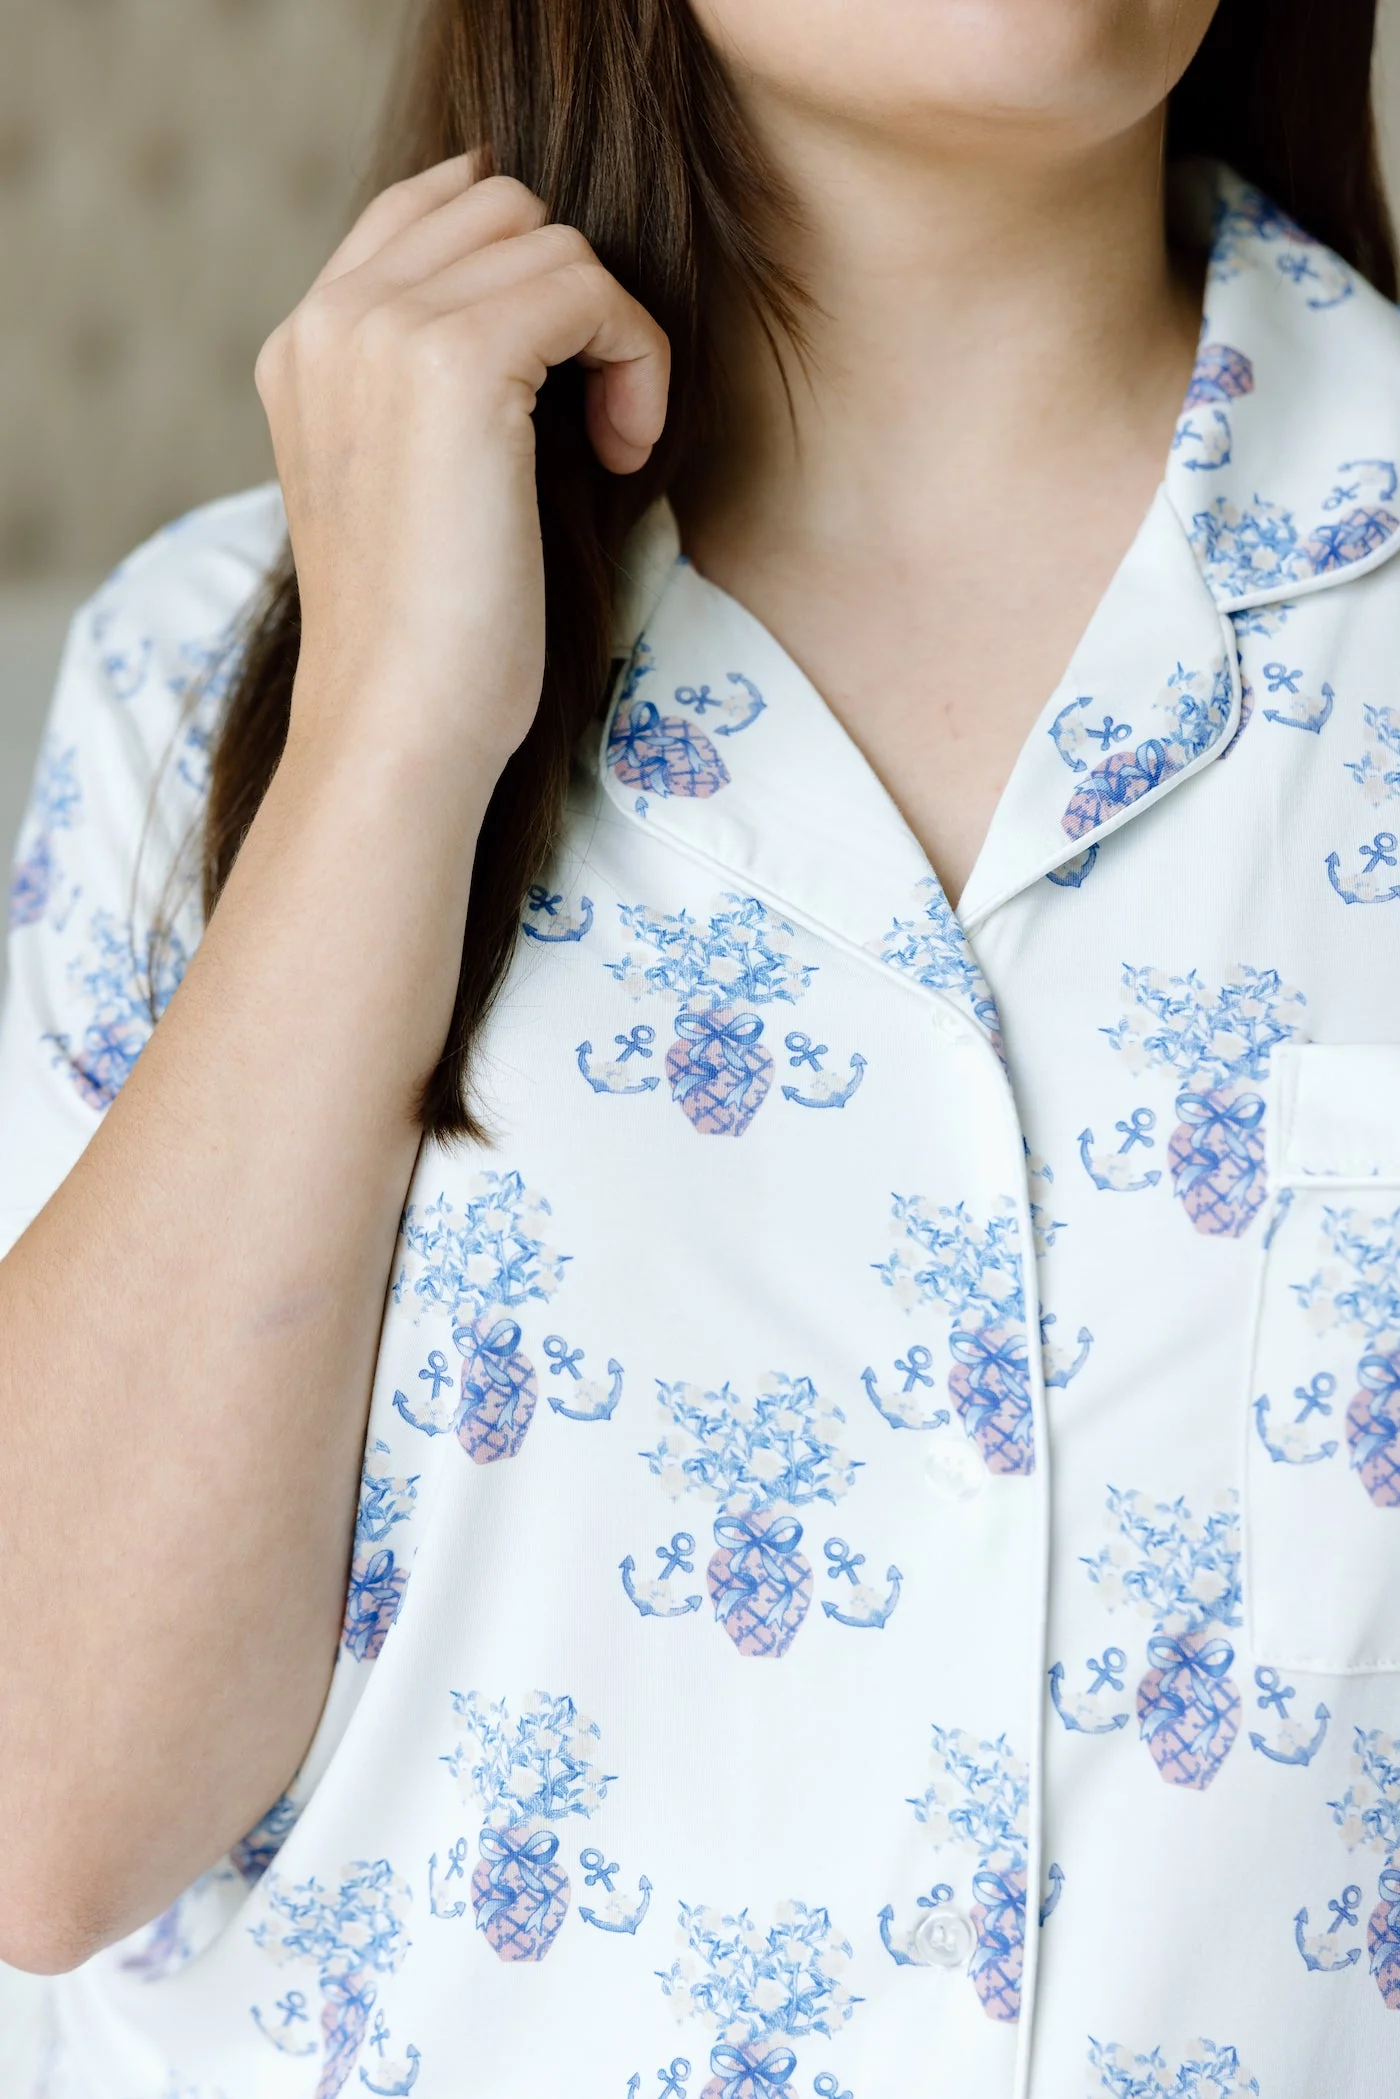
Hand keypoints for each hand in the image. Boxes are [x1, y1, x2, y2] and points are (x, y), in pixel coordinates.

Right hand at [255, 157, 670, 775]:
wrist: (397, 720)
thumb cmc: (428, 637)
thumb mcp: (413, 482)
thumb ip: (434, 384)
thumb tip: (542, 308)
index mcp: (307, 344)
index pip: (425, 204)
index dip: (523, 258)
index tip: (566, 369)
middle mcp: (331, 319)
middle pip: (500, 203)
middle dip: (574, 294)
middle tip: (592, 417)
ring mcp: (382, 329)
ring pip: (551, 238)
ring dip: (614, 332)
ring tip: (609, 444)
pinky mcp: (453, 361)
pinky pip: (591, 287)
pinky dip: (638, 360)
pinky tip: (620, 453)